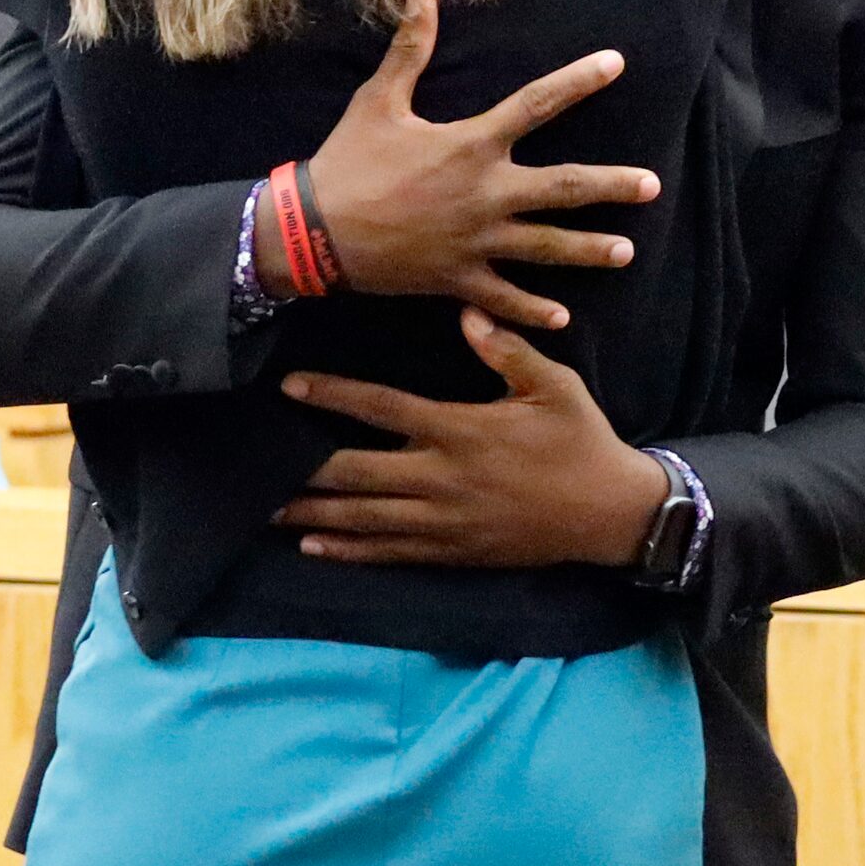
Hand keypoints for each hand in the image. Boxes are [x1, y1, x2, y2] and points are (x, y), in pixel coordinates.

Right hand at [259, 0, 658, 329]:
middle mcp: (485, 193)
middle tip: (652, 186)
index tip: (616, 64)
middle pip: (564, 187)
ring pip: (547, 248)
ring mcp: (476, 240)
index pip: (538, 104)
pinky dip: (533, 310)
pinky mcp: (459, 279)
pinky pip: (505, 298)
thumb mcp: (378, 100)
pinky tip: (563, 319)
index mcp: (471, 145)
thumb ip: (410, 48)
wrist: (311, 232)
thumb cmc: (347, 162)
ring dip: (589, 251)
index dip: (579, 80)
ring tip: (627, 253)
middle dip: (611, 187)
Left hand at [275, 307, 669, 568]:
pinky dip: (349, 550)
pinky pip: (390, 552)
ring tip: (268, 511)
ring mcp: (444, 521)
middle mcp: (442, 478)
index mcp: (461, 430)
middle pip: (355, 474)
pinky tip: (316, 548)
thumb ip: (508, 351)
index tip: (290, 385)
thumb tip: (468, 313)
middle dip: (302, 471)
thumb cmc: (580, 440)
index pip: (382, 409)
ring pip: (363, 519)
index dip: (332, 395)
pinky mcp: (453, 551)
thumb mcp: (555, 387)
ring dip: (313, 516)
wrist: (608, 513)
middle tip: (256, 465)